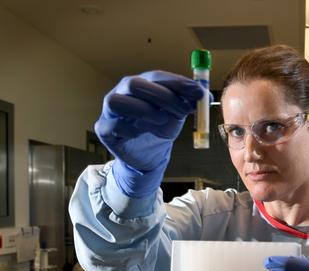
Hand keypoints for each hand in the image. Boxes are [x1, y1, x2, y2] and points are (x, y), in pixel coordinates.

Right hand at [95, 70, 204, 197]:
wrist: (149, 155)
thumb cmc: (161, 128)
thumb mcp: (179, 113)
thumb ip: (189, 101)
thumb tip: (204, 93)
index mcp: (143, 83)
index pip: (156, 76)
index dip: (177, 82)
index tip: (197, 92)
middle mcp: (123, 92)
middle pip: (135, 84)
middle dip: (162, 96)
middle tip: (183, 111)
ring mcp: (110, 110)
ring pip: (117, 101)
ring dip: (143, 110)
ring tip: (161, 120)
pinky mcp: (104, 128)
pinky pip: (113, 125)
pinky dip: (130, 129)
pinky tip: (141, 133)